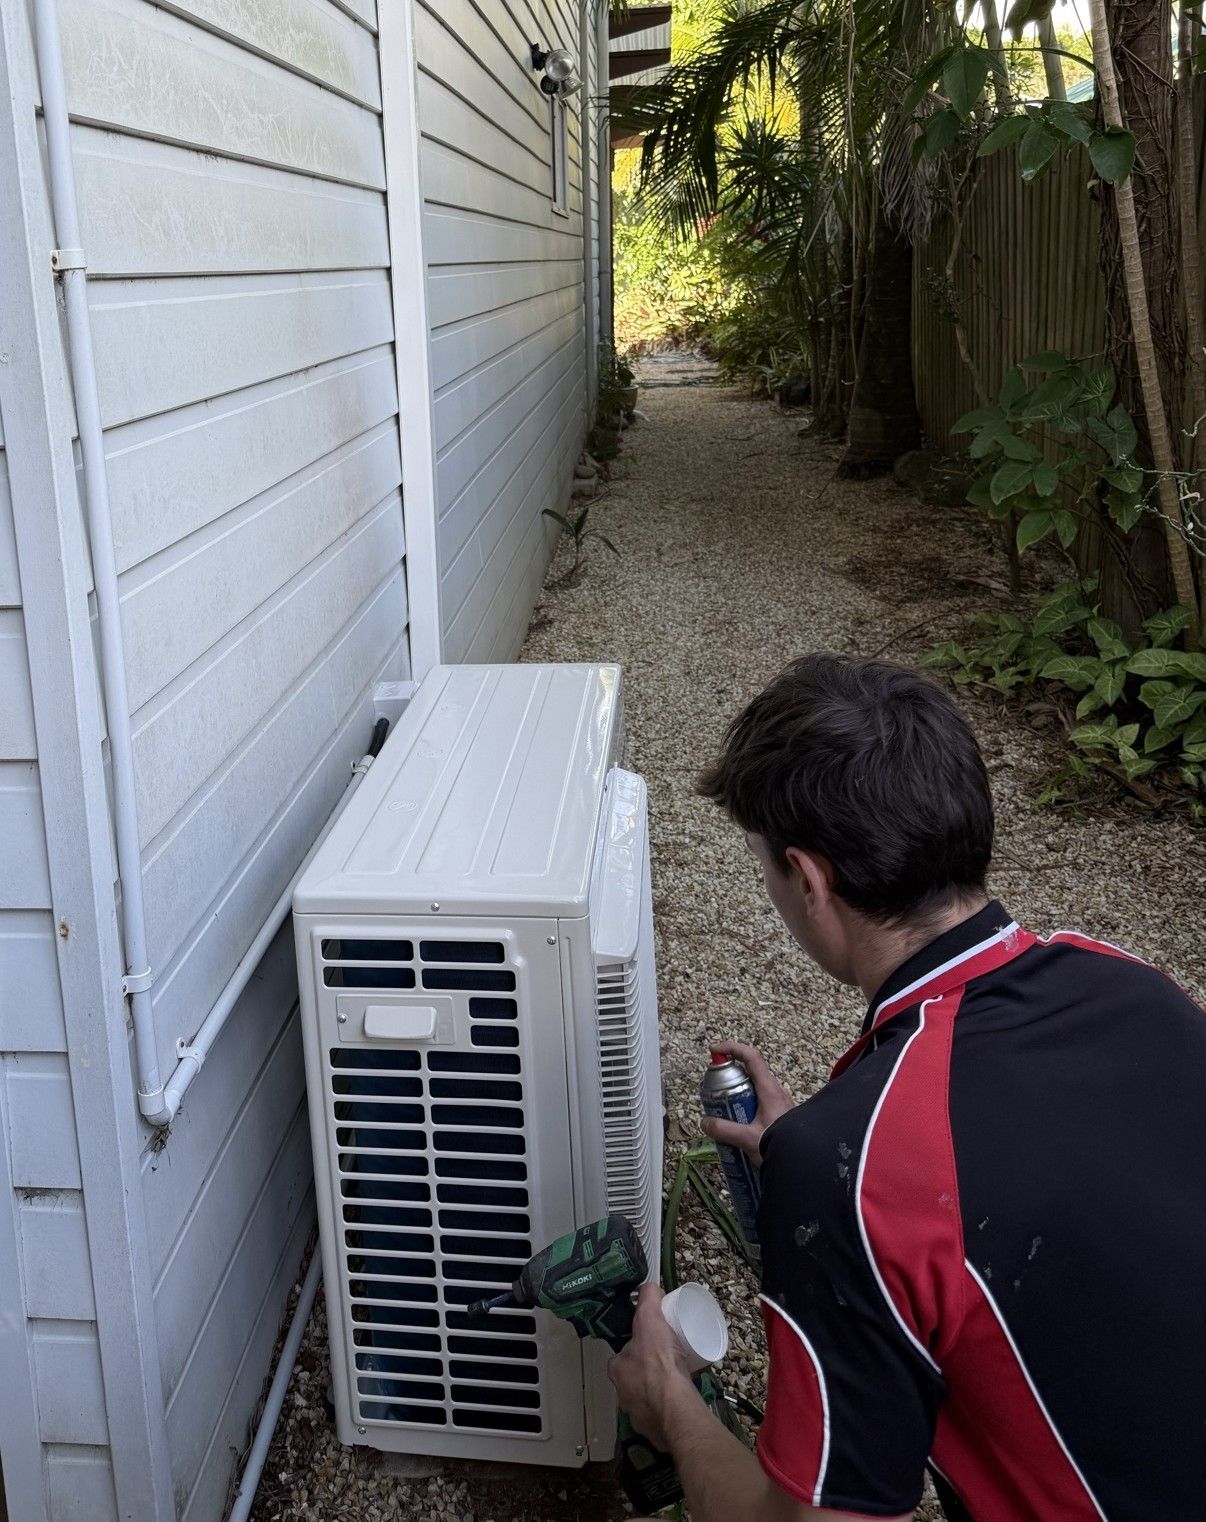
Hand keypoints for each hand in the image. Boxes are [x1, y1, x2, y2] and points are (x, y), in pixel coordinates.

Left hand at [608, 1284, 696, 1451]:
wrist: (675, 1407)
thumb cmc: (659, 1362)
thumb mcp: (650, 1319)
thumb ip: (648, 1299)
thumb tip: (648, 1286)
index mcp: (617, 1370)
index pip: (623, 1355)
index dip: (637, 1347)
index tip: (654, 1344)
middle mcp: (622, 1395)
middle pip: (635, 1378)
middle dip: (649, 1371)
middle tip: (670, 1361)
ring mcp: (637, 1416)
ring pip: (647, 1399)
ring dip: (659, 1392)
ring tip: (678, 1379)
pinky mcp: (653, 1431)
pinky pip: (660, 1417)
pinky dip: (669, 1409)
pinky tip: (681, 1401)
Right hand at [701, 1041, 793, 1162]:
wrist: (806, 1162)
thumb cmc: (782, 1146)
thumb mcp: (748, 1139)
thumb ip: (724, 1131)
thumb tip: (705, 1122)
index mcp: (769, 1090)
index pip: (751, 1056)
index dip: (732, 1048)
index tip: (715, 1051)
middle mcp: (776, 1091)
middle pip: (749, 1073)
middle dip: (729, 1078)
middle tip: (715, 1093)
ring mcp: (779, 1103)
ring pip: (754, 1089)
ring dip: (737, 1095)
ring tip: (725, 1114)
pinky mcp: (780, 1115)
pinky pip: (760, 1103)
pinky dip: (746, 1107)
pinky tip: (739, 1127)